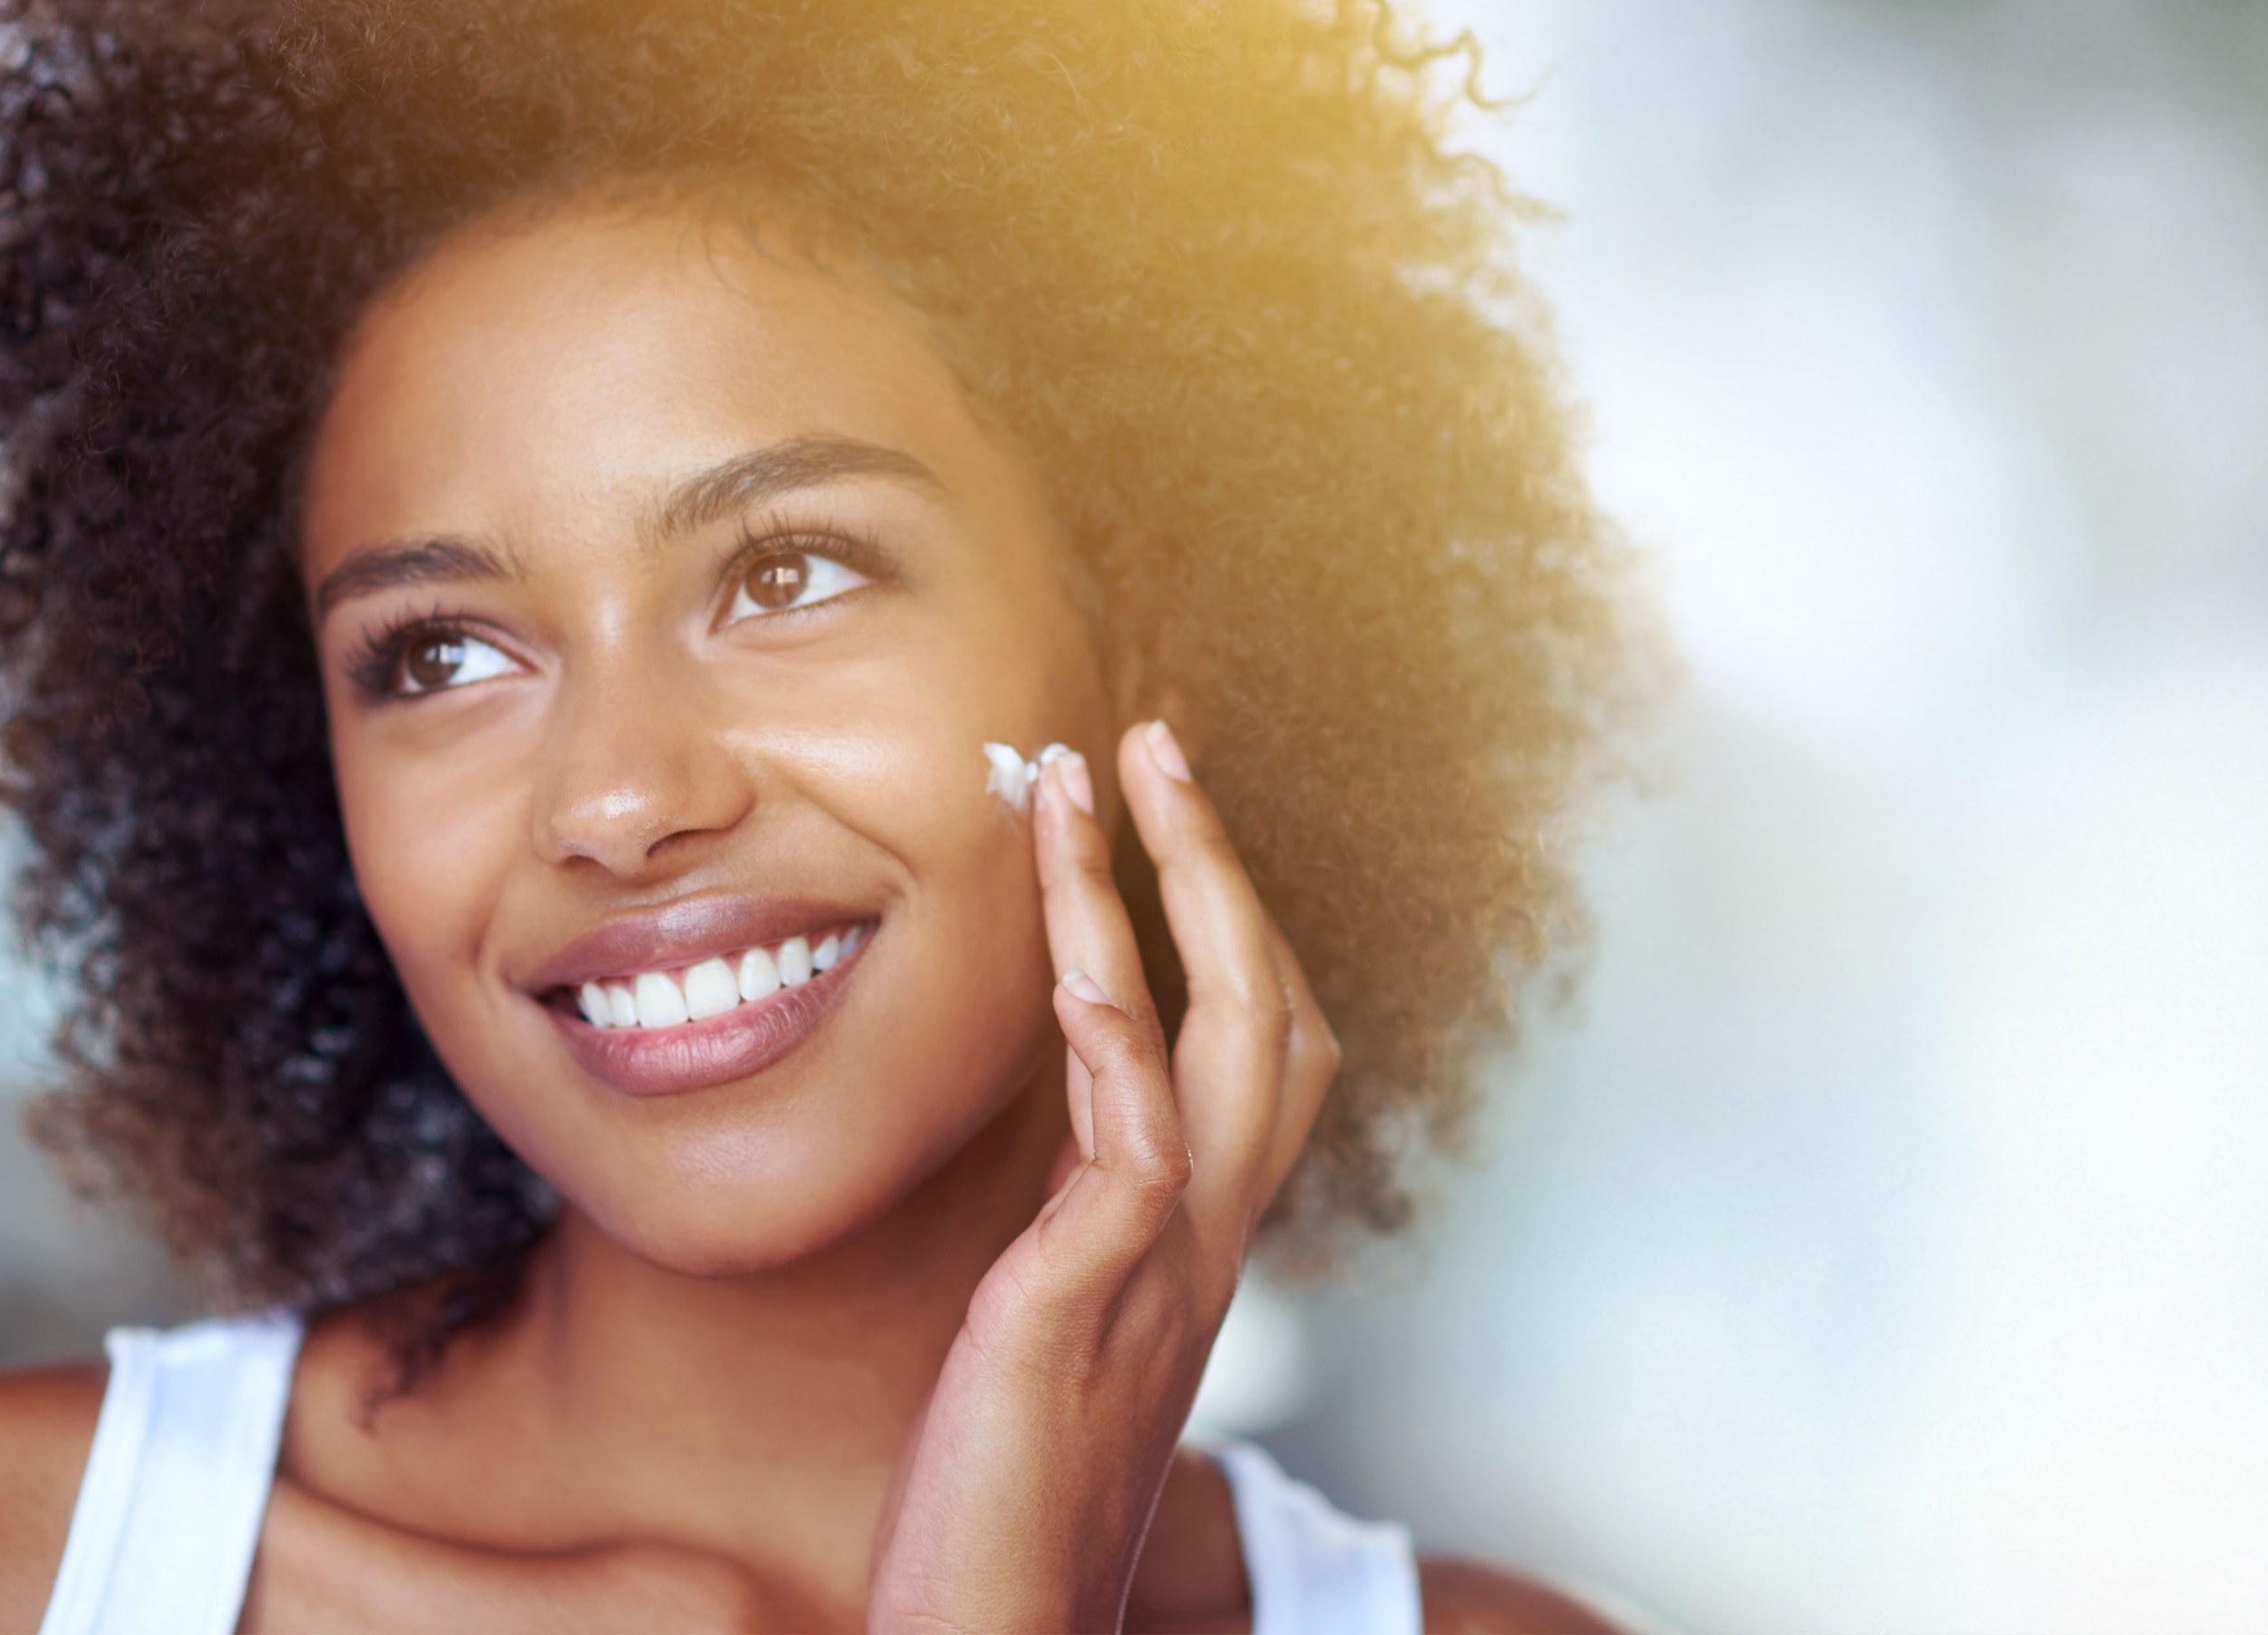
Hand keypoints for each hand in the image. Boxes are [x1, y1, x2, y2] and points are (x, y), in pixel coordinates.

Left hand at [863, 721, 1340, 1633]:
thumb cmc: (989, 1523)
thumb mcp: (1038, 1357)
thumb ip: (1064, 1263)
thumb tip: (1044, 1206)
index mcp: (1193, 1255)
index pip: (1258, 1060)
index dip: (1225, 930)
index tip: (1152, 824)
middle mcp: (1207, 1247)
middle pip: (1278, 1011)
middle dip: (1221, 867)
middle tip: (1152, 743)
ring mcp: (1169, 1267)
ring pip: (1231, 1034)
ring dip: (1168, 889)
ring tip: (1095, 775)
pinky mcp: (1095, 1295)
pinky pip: (1133, 1126)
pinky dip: (1113, 1015)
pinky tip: (1071, 933)